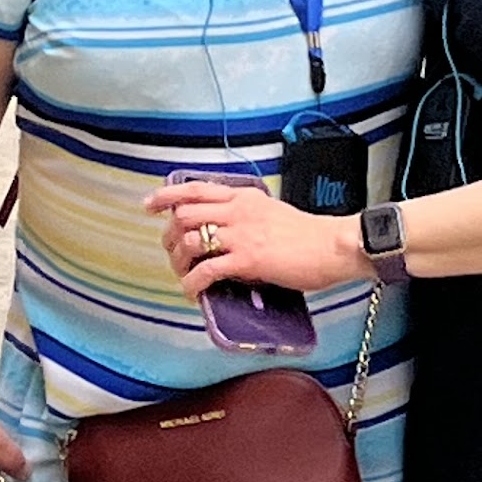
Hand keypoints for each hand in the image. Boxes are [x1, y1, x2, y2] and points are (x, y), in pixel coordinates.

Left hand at [148, 180, 363, 293]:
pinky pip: (207, 269)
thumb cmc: (308, 235)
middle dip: (170, 236)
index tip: (149, 205)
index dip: (167, 196)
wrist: (333, 246)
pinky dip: (193, 283)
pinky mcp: (248, 259)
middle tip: (172, 254)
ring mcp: (241, 234)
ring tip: (185, 276)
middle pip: (184, 214)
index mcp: (244, 197)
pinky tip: (194, 292)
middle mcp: (238, 210)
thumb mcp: (271, 212)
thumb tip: (226, 234)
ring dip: (180, 261)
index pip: (196, 189)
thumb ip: (247, 216)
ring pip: (191, 240)